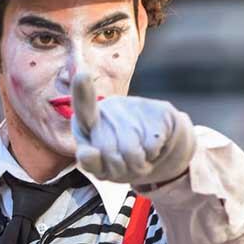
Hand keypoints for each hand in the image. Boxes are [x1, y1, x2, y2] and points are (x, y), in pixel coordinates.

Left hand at [71, 71, 195, 186]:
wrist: (161, 151)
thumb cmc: (123, 159)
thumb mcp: (103, 168)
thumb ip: (91, 163)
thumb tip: (85, 153)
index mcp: (89, 119)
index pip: (83, 107)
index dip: (82, 91)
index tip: (82, 74)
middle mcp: (110, 107)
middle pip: (108, 150)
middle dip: (118, 168)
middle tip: (125, 165)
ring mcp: (136, 106)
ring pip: (131, 152)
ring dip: (137, 166)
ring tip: (139, 157)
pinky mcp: (161, 112)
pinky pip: (151, 148)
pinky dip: (152, 157)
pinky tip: (153, 147)